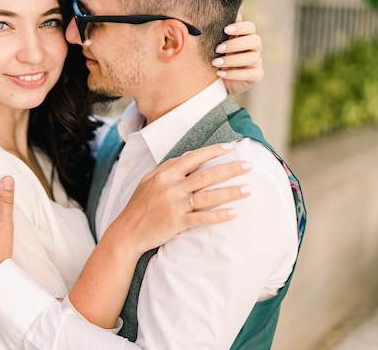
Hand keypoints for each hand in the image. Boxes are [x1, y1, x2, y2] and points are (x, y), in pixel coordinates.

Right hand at [106, 143, 252, 255]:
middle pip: (206, 175)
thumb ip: (168, 167)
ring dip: (230, 192)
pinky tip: (233, 213)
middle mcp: (171, 187)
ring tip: (248, 189)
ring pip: (208, 196)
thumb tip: (189, 155)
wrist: (128, 230)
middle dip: (230, 169)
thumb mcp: (149, 180)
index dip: (212, 151)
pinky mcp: (177, 223)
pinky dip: (218, 216)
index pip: (193, 158)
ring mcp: (175, 205)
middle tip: (249, 165)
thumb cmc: (139, 204)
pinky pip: (202, 218)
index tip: (230, 147)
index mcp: (165, 174)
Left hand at [214, 13, 263, 95]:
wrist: (220, 81)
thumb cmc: (218, 57)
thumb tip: (216, 12)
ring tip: (215, 63)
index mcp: (246, 36)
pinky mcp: (256, 75)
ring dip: (232, 60)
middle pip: (255, 41)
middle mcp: (254, 48)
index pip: (250, 27)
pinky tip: (220, 73)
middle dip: (236, 44)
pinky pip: (250, 74)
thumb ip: (218, 32)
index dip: (240, 27)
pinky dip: (234, 74)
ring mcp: (257, 62)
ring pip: (252, 58)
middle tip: (218, 49)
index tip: (225, 29)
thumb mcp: (216, 44)